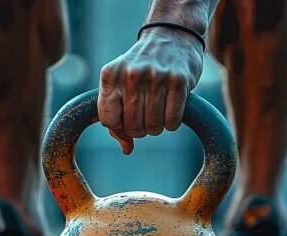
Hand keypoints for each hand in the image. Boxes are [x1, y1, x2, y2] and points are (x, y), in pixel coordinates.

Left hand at [97, 27, 204, 154]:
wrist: (172, 35)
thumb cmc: (142, 68)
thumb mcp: (121, 84)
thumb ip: (116, 116)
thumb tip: (126, 149)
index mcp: (110, 74)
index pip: (108, 119)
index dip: (119, 127)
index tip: (127, 119)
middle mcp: (131, 75)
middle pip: (132, 126)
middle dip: (140, 128)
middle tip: (146, 115)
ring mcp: (155, 77)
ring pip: (153, 127)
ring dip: (157, 126)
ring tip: (158, 110)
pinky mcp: (178, 81)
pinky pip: (172, 122)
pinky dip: (172, 123)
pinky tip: (171, 108)